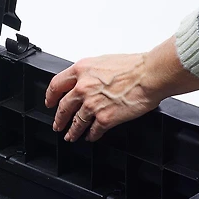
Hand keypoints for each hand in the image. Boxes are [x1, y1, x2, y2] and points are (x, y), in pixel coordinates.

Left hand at [44, 37, 198, 142]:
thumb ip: (90, 72)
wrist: (149, 75)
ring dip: (72, 131)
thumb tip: (86, 81)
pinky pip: (94, 130)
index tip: (49, 102)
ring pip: (76, 122)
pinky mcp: (105, 118)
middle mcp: (83, 87)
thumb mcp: (103, 61)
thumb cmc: (133, 65)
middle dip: (59, 118)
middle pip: (63, 107)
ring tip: (71, 136)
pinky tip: (91, 137)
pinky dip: (91, 135)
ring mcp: (92, 104)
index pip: (57, 84)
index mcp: (81, 70)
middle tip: (57, 124)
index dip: (50, 95)